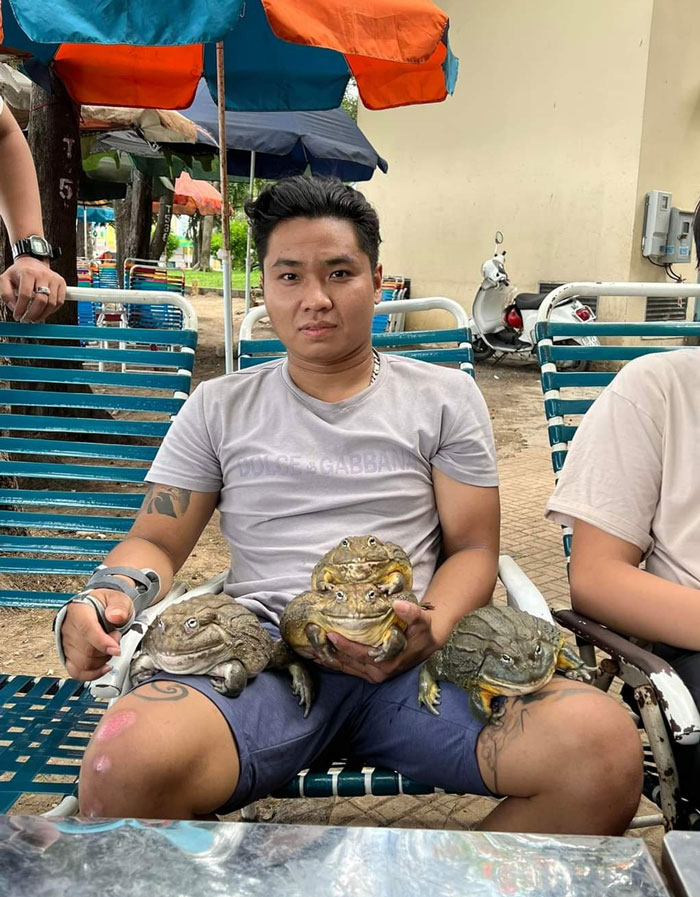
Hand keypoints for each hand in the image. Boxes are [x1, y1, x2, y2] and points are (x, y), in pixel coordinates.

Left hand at [0, 257, 65, 321]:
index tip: (17, 315)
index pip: (25, 295)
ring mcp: (54, 279)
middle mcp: (43, 275)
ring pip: (51, 303)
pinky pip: (59, 302)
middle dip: (33, 314)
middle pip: (41, 301)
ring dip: (43, 314)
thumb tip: (14, 307)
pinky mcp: (61, 283)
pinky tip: (44, 312)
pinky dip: (52, 310)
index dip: (21, 308)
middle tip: (27, 319)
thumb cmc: (20, 272)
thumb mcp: (5, 279)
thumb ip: (6, 294)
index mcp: (28, 273)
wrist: (33, 262)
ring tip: (35, 317)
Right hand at [59, 590, 133, 680]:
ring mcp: (67, 644)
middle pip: (87, 651)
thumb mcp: (117, 599)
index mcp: (79, 611)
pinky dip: (92, 674)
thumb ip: (119, 606)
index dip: (102, 643)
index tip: (116, 649)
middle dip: (108, 649)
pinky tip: (105, 667)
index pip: (87, 630)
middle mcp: (69, 628)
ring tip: (110, 646)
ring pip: (83, 664)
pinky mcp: (69, 656)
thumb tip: (116, 616)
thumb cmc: (106, 604)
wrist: (98, 608)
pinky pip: (77, 672)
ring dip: (103, 660)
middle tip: (116, 637)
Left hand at [317, 600, 439, 683]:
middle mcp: (377, 672)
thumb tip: (398, 604)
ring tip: (307, 650)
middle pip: (347, 662)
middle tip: (308, 642)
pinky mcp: (369, 673)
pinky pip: (347, 669)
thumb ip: (411, 613)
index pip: (359, 654)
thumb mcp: (421, 621)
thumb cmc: (422, 631)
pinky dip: (332, 663)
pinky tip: (318, 658)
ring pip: (344, 667)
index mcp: (387, 662)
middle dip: (327, 653)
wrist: (427, 643)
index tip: (329, 634)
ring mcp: (372, 674)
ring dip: (326, 659)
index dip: (344, 645)